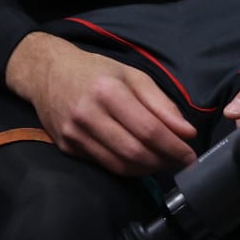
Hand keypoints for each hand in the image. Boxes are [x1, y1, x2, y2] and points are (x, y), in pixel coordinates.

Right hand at [5, 32, 195, 175]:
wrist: (48, 73)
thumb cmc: (97, 71)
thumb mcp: (134, 76)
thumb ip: (162, 104)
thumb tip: (186, 132)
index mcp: (109, 93)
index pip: (149, 129)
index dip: (174, 146)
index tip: (191, 154)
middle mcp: (88, 116)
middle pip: (134, 151)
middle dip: (164, 161)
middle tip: (181, 162)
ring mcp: (74, 135)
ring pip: (119, 164)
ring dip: (148, 168)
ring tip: (165, 162)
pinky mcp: (67, 148)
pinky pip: (105, 164)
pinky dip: (128, 167)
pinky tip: (142, 161)